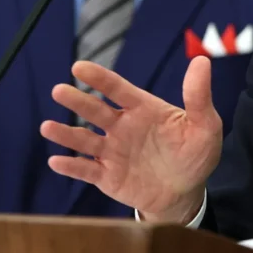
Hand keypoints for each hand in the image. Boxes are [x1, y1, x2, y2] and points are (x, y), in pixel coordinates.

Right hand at [39, 56, 222, 223]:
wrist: (187, 192)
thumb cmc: (196, 154)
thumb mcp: (205, 125)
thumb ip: (198, 96)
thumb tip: (202, 60)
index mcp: (144, 110)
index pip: (118, 89)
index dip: (100, 78)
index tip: (80, 67)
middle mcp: (123, 127)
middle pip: (95, 111)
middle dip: (77, 101)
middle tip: (59, 90)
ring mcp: (113, 152)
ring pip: (84, 140)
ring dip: (66, 134)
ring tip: (47, 127)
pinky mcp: (108, 176)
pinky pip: (86, 170)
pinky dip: (71, 166)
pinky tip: (57, 161)